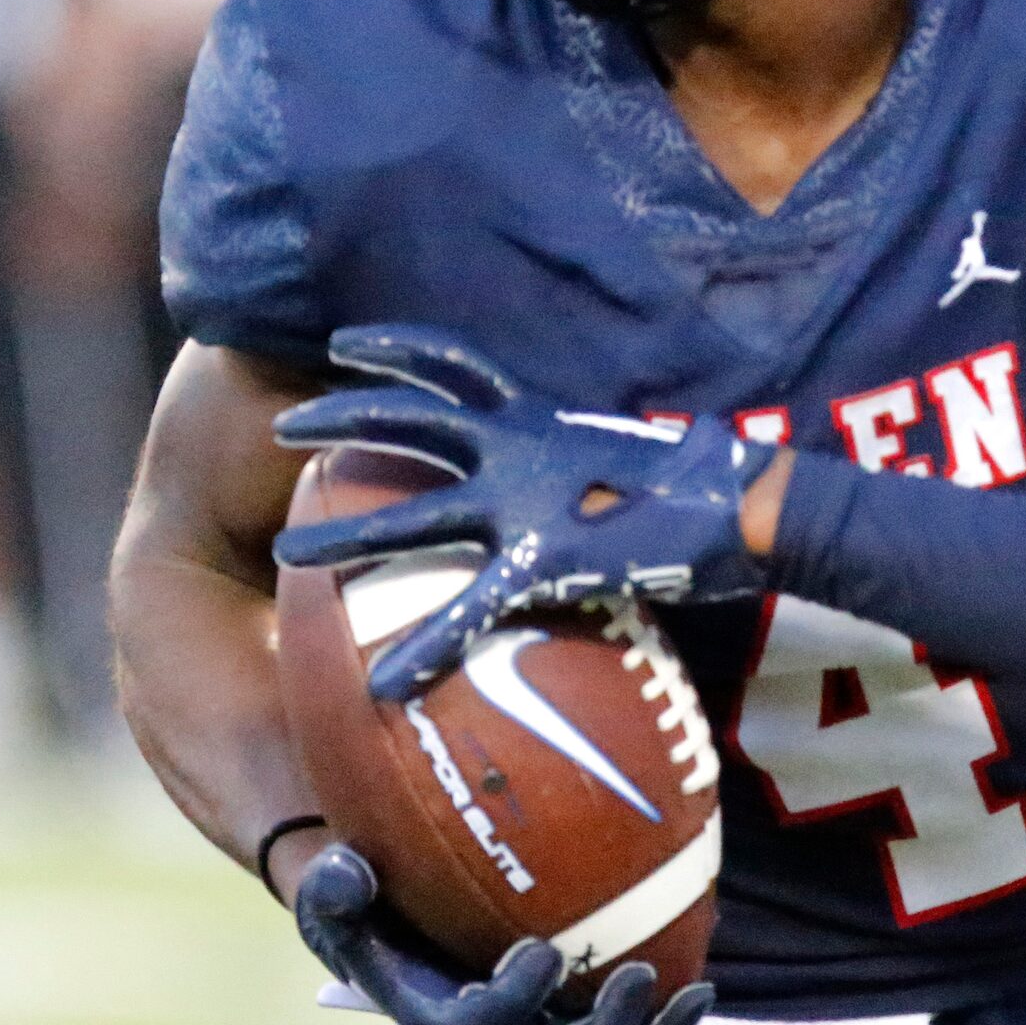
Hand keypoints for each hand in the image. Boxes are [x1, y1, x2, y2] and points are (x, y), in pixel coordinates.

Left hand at [271, 325, 774, 698]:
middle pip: (414, 420)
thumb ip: (581, 472)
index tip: (344, 341)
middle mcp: (520, 451)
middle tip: (282, 425)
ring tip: (284, 551)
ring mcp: (527, 502)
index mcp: (538, 421)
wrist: (743, 511)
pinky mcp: (543, 561)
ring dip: (347, 532)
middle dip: (346, 414)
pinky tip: (384, 683)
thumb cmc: (692, 488)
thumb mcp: (618, 466)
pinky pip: (471, 612)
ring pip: (417, 510)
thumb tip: (584, 477)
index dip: (402, 349)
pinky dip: (429, 648)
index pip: (458, 368)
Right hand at [294, 843, 710, 1024]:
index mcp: (437, 1011)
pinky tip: (702, 985)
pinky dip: (668, 1019)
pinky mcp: (571, 1007)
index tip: (543, 954)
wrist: (393, 901)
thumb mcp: (333, 885)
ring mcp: (537, 1024)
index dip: (512, 1004)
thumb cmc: (365, 888)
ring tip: (686, 992)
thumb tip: (348, 872)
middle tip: (637, 978)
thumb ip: (331, 886)